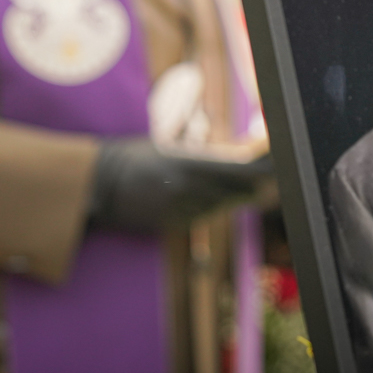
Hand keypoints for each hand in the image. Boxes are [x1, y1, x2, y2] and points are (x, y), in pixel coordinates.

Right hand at [89, 138, 272, 232]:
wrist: (99, 185)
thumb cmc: (133, 157)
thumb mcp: (165, 148)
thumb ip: (198, 153)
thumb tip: (230, 154)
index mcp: (184, 164)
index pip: (232, 168)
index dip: (256, 170)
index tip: (273, 168)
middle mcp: (185, 189)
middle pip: (231, 191)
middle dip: (253, 186)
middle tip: (272, 180)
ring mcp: (178, 209)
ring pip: (219, 205)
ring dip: (235, 197)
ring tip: (256, 189)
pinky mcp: (171, 224)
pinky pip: (202, 216)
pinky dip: (215, 207)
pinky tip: (223, 200)